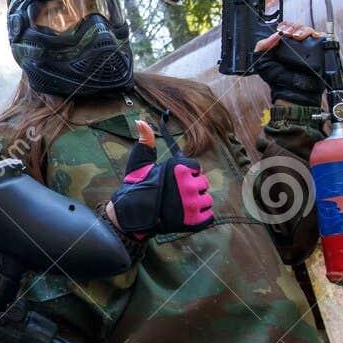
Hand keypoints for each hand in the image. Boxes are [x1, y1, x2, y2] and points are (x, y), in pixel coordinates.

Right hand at [106, 120, 213, 237]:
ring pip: (207, 200)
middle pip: (203, 184)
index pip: (197, 167)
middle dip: (192, 188)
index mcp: (179, 168)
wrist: (133, 214)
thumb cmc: (137, 186)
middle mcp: (188, 185)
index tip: (176, 179)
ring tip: (181, 205)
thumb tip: (141, 121)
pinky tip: (189, 216)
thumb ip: (145, 141)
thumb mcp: (139, 161)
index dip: (187, 173)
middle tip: (177, 194)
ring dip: (197, 203)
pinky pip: (209, 217)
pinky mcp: (194, 221)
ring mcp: (192, 204)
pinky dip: (202, 217)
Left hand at [253, 21, 325, 105]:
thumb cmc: (278, 80)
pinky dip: (319, 35)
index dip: (285, 26)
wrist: (292, 92)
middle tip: (291, 34)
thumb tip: (274, 35)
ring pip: (310, 31)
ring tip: (299, 36)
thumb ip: (262, 47)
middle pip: (299, 27)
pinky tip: (314, 37)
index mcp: (283, 45)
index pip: (286, 28)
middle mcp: (296, 45)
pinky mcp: (319, 53)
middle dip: (295, 27)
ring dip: (305, 30)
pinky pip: (323, 39)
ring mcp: (308, 49)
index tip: (283, 32)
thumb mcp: (263, 63)